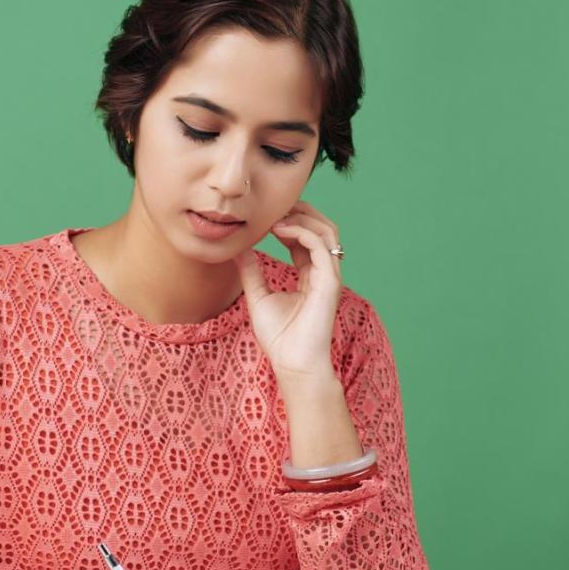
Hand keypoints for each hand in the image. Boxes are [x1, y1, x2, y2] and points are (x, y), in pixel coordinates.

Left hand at [234, 199, 343, 382]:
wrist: (293, 364)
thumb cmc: (280, 338)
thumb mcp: (258, 297)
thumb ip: (251, 272)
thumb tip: (238, 249)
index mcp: (311, 275)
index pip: (306, 238)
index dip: (289, 222)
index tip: (265, 217)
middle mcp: (324, 272)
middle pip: (322, 228)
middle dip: (301, 211)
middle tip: (274, 205)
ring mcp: (330, 276)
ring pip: (327, 231)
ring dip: (303, 217)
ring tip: (277, 216)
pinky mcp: (329, 282)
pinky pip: (320, 246)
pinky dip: (301, 232)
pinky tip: (279, 230)